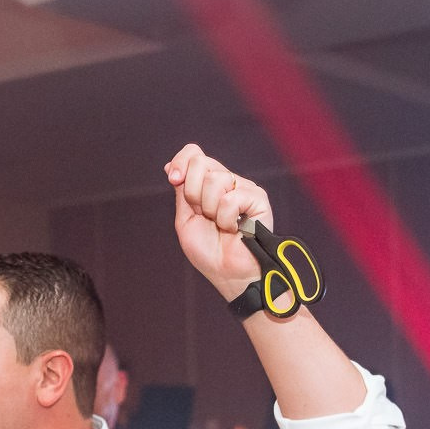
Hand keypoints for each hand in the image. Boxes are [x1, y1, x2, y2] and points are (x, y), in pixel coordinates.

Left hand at [164, 144, 271, 298]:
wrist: (230, 274)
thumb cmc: (210, 252)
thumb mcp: (185, 220)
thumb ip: (182, 192)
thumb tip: (172, 167)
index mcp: (208, 185)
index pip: (194, 154)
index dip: (181, 161)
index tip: (173, 178)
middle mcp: (227, 182)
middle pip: (201, 162)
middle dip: (193, 193)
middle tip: (203, 215)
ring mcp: (243, 188)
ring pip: (215, 180)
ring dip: (210, 210)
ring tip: (221, 226)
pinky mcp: (257, 198)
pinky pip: (230, 198)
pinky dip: (226, 219)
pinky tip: (235, 229)